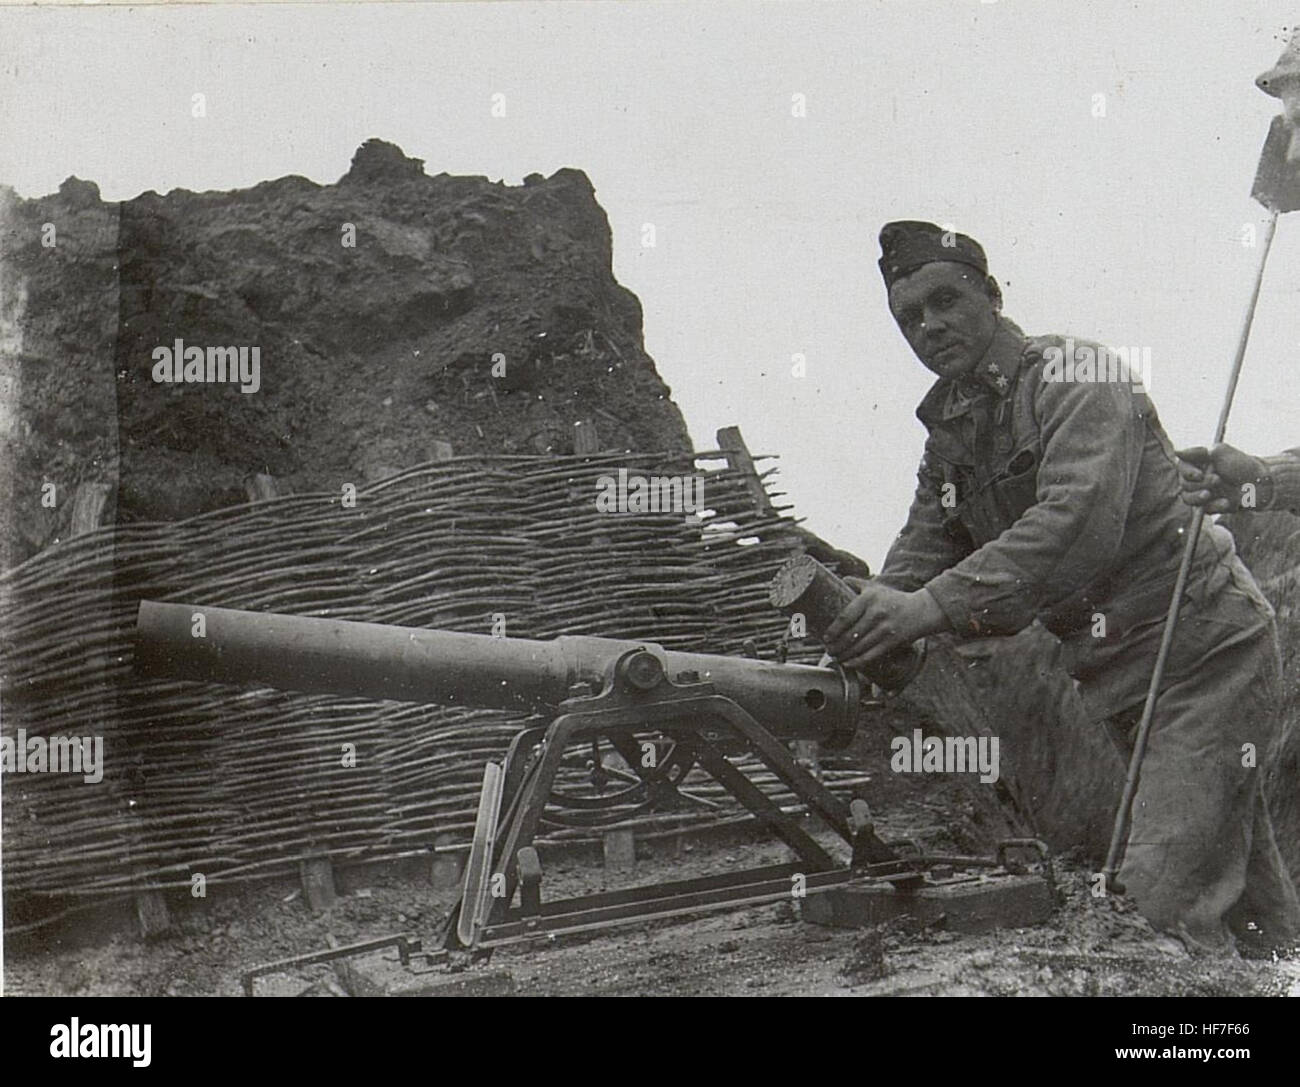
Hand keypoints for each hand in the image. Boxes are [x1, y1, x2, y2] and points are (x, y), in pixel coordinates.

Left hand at [824, 583, 948, 668]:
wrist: (922, 610)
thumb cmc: (894, 599)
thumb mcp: (876, 588)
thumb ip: (858, 584)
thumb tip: (842, 579)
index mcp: (869, 598)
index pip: (845, 617)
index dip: (833, 630)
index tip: (825, 637)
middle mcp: (876, 613)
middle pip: (850, 634)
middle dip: (836, 645)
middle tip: (828, 650)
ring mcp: (885, 629)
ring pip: (859, 646)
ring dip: (845, 655)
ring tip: (836, 657)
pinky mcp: (892, 641)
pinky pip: (871, 655)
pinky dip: (858, 661)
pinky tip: (849, 663)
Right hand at [1176, 443, 1269, 513]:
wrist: (1260, 483)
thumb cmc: (1241, 463)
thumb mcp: (1221, 452)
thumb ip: (1198, 451)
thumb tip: (1176, 451)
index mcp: (1197, 464)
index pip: (1182, 469)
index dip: (1188, 473)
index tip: (1199, 474)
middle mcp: (1197, 479)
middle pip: (1185, 485)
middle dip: (1200, 484)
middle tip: (1217, 480)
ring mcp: (1202, 493)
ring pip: (1188, 499)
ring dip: (1199, 497)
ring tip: (1211, 494)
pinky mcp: (1210, 506)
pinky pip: (1203, 510)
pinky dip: (1214, 506)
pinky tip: (1226, 502)